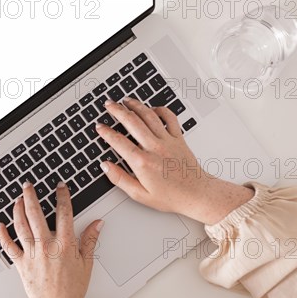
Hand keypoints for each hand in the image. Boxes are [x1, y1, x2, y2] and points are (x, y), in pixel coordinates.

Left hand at [0, 181, 103, 297]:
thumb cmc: (72, 289)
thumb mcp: (87, 264)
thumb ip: (90, 240)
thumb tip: (98, 223)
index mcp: (65, 245)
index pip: (64, 213)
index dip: (62, 196)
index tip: (60, 187)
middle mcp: (47, 247)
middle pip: (36, 215)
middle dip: (31, 197)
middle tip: (28, 185)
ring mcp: (32, 255)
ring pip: (21, 226)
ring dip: (17, 210)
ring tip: (18, 199)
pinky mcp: (21, 264)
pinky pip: (9, 247)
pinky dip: (2, 235)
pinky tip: (0, 225)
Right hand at [96, 98, 253, 224]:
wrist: (196, 194)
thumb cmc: (171, 197)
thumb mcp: (140, 195)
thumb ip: (120, 179)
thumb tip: (106, 167)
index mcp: (142, 162)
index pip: (119, 142)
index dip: (106, 132)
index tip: (100, 127)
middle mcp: (154, 148)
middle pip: (132, 122)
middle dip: (118, 110)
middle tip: (109, 105)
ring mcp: (168, 141)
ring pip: (149, 116)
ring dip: (136, 105)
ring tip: (126, 101)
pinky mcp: (178, 139)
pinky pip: (169, 118)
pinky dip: (160, 109)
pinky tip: (152, 108)